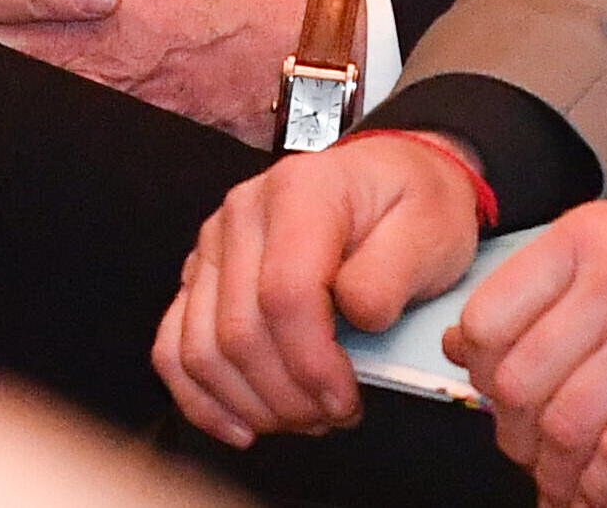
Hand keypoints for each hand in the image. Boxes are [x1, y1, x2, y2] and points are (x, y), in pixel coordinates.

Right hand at [157, 132, 486, 445]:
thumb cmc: (412, 204)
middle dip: (287, 395)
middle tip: (333, 416)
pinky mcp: (200, 276)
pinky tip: (242, 426)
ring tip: (303, 417)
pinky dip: (201, 398)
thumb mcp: (432, 226)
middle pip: (239, 331)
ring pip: (201, 348)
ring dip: (251, 404)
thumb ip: (392, 271)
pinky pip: (173, 347)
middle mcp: (244, 213)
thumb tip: (356, 316)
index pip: (285, 294)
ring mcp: (213, 245)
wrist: (390, 180)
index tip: (345, 400)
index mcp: (300, 192)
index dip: (312, 363)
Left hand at [445, 200, 606, 507]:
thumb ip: (544, 285)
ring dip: (553, 472)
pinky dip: (599, 490)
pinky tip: (596, 498)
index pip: (489, 318)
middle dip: (513, 435)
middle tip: (526, 450)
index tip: (492, 393)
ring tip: (559, 482)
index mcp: (583, 240)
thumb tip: (464, 343)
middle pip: (521, 382)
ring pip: (567, 425)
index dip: (479, 372)